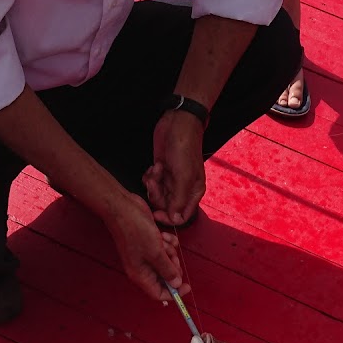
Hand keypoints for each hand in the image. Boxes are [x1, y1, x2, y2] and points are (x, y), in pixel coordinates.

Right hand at [103, 190, 190, 301]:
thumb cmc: (136, 231)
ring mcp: (146, 255)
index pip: (159, 294)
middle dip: (173, 266)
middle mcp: (143, 268)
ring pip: (168, 261)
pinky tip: (162, 234)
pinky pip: (166, 248)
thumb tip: (176, 284)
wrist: (123, 208)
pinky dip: (168, 242)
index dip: (174, 293)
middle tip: (171, 256)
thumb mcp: (156, 253)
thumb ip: (167, 270)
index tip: (186, 286)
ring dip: (170, 251)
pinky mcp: (151, 244)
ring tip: (162, 241)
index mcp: (141, 275)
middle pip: (166, 277)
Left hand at [144, 110, 205, 226]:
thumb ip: (179, 199)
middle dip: (157, 195)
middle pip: (166, 206)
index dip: (168, 217)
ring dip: (152, 184)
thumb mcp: (183, 176)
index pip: (181, 216)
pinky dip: (149, 177)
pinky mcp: (161, 172)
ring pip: (157, 195)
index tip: (156, 213)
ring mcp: (171, 181)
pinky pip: (151, 184)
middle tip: (155, 181)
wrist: (177, 123)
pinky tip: (154, 166)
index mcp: (193, 193)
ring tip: (156, 169)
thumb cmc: (185, 147)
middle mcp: (183, 189)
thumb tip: (175, 219)